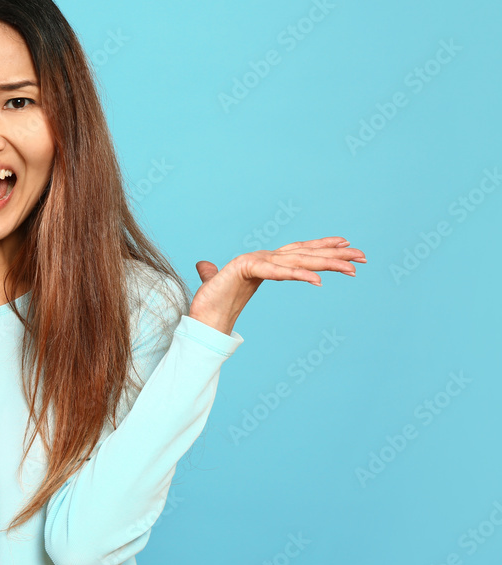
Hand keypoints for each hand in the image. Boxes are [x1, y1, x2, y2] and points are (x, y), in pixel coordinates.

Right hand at [188, 236, 365, 334]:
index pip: (298, 251)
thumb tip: (206, 267)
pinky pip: (277, 272)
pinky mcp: (244, 269)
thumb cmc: (212, 304)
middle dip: (335, 254)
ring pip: (297, 259)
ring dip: (326, 262)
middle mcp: (262, 259)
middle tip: (362, 257)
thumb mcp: (225, 288)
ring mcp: (254, 262)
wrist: (201, 319)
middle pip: (304, 253)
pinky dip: (297, 274)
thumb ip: (218, 275)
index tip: (347, 246)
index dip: (322, 246)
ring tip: (351, 267)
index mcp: (262, 262)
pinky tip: (318, 280)